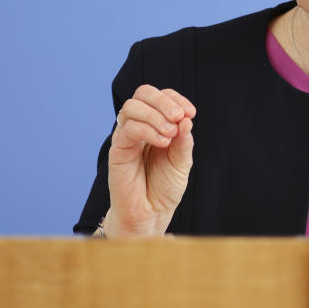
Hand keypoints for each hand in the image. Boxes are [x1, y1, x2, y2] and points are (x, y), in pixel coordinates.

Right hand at [105, 85, 196, 236]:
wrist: (150, 214)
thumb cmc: (165, 187)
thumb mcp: (182, 161)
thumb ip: (184, 141)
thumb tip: (186, 119)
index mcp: (156, 124)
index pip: (162, 96)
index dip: (176, 99)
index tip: (191, 114)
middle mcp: (140, 126)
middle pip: (143, 93)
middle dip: (164, 101)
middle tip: (180, 118)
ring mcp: (127, 136)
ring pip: (132, 107)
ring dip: (155, 115)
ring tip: (171, 135)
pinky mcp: (117, 150)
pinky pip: (128, 129)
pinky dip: (147, 130)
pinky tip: (162, 142)